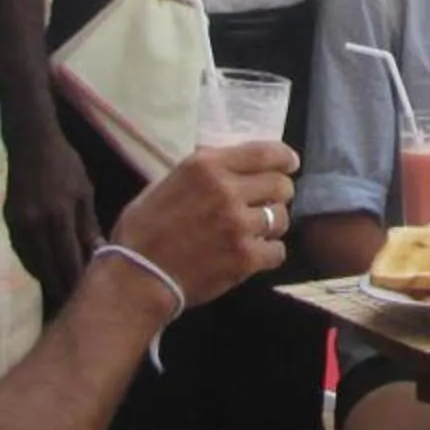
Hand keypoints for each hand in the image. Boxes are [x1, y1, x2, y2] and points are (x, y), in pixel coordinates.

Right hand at [5, 132, 102, 307]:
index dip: (76, 281)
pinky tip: (45, 270)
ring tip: (62, 290)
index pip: (68, 259)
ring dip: (47, 279)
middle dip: (61, 287)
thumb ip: (88, 225)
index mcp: (58, 216)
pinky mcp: (8, 222)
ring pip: (33, 263)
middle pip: (48, 268)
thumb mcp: (84, 191)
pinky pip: (22, 252)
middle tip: (74, 303)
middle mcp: (34, 224)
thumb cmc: (65, 164)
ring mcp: (18, 224)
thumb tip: (98, 253)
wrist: (29, 144)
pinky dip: (34, 264)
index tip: (87, 297)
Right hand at [107, 141, 297, 306]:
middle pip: (280, 185)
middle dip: (279, 193)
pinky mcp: (245, 257)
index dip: (284, 158)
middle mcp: (227, 190)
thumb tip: (231, 166)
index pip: (265, 153)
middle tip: (268, 202)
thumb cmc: (143, 230)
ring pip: (281, 217)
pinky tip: (254, 254)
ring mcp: (239, 225)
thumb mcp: (167, 183)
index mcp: (206, 166)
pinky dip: (269, 252)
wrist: (139, 277)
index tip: (290, 164)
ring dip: (272, 224)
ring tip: (257, 230)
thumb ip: (203, 172)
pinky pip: (277, 250)